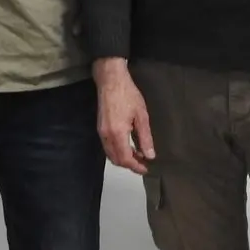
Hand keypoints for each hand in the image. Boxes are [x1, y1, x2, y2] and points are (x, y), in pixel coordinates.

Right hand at [93, 58, 154, 174]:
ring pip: (111, 154)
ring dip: (123, 158)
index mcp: (118, 134)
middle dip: (129, 164)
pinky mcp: (100, 128)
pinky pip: (107, 147)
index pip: (125, 159)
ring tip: (137, 155)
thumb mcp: (141, 116)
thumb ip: (145, 138)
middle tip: (143, 163)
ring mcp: (101, 132)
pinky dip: (117, 151)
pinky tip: (128, 146)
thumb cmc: (128, 95)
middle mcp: (106, 136)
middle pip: (116, 160)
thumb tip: (149, 155)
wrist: (111, 81)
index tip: (146, 168)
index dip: (136, 167)